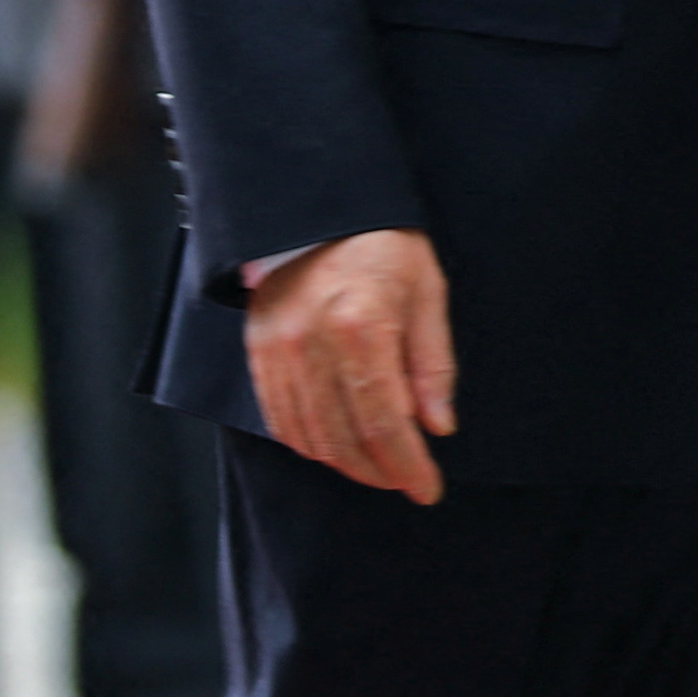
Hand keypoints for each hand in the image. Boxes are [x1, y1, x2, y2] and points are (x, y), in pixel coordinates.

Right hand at [247, 229, 456, 504]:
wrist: (321, 208)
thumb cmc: (382, 246)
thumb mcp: (426, 293)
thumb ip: (432, 364)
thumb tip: (438, 428)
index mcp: (361, 325)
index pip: (385, 422)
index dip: (408, 466)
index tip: (427, 489)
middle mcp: (312, 341)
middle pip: (345, 438)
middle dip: (380, 472)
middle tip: (406, 479)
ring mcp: (279, 348)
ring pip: (310, 436)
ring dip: (346, 463)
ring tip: (376, 465)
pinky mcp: (260, 349)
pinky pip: (279, 419)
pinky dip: (309, 443)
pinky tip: (336, 445)